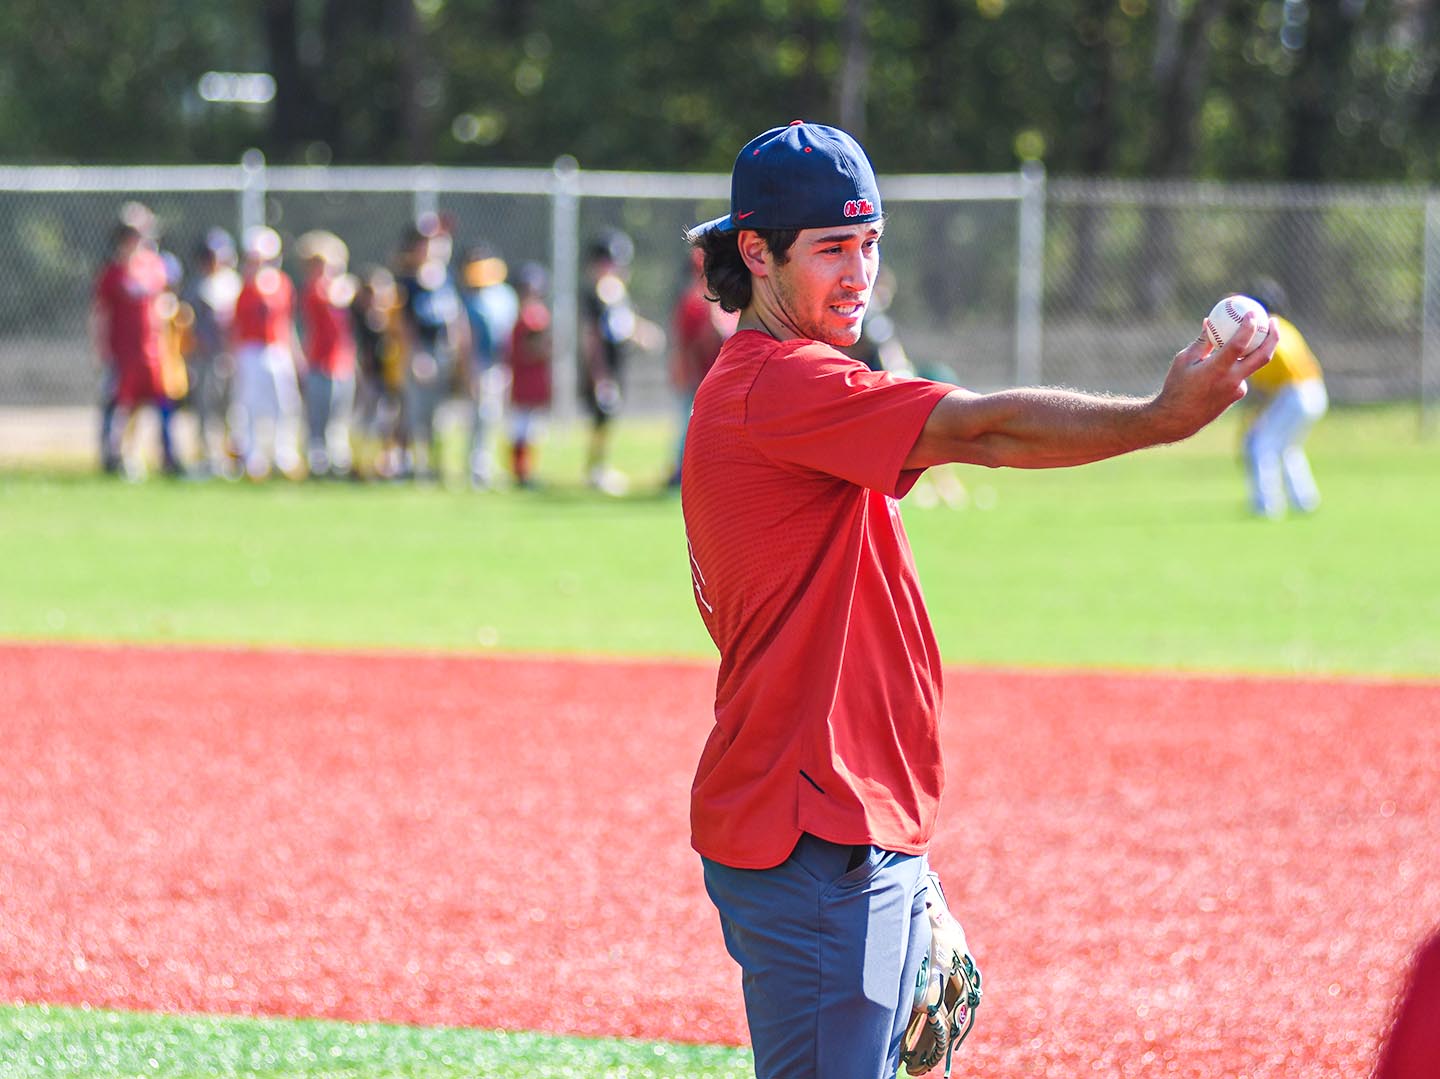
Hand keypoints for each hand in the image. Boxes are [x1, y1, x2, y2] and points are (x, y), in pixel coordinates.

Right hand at [1147, 314, 1275, 443]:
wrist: (1179, 418)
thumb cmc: (1176, 386)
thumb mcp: (1183, 360)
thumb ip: (1201, 342)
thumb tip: (1210, 321)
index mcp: (1217, 369)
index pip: (1240, 344)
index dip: (1249, 327)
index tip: (1252, 313)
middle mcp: (1232, 380)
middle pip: (1263, 356)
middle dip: (1273, 336)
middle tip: (1272, 321)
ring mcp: (1238, 389)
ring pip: (1250, 364)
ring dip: (1251, 350)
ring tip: (1249, 336)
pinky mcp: (1238, 394)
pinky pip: (1241, 374)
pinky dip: (1236, 365)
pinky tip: (1224, 364)